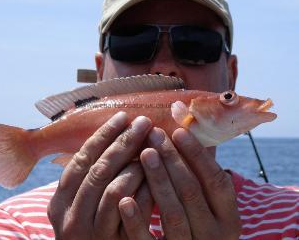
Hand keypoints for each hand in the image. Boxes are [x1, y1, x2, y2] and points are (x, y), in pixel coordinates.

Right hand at [47, 112, 153, 239]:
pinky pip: (132, 212)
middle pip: (99, 169)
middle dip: (123, 142)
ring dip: (136, 166)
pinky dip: (145, 191)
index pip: (81, 160)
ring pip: (115, 189)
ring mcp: (91, 234)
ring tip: (152, 148)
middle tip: (144, 122)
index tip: (122, 116)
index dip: (102, 136)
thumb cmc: (91, 229)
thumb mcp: (81, 204)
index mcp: (59, 202)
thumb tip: (113, 136)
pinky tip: (156, 176)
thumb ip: (90, 178)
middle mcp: (69, 218)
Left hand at [118, 127, 240, 239]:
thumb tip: (187, 123)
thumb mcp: (208, 203)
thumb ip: (201, 172)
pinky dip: (137, 221)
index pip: (216, 181)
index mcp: (228, 218)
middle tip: (154, 135)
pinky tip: (125, 200)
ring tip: (144, 153)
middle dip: (172, 160)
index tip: (178, 132)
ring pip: (173, 213)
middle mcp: (214, 235)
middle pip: (191, 192)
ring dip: (158, 180)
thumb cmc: (195, 220)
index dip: (197, 155)